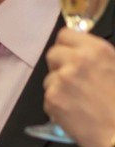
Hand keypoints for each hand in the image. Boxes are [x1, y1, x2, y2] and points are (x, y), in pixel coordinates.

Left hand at [42, 28, 114, 146]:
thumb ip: (98, 58)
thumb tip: (84, 54)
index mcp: (97, 50)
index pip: (65, 35)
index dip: (67, 45)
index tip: (70, 53)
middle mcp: (76, 61)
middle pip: (53, 54)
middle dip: (60, 65)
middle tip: (74, 79)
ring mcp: (61, 80)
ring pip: (49, 77)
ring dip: (59, 86)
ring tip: (79, 100)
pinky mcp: (52, 99)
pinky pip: (48, 97)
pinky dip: (57, 104)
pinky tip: (75, 112)